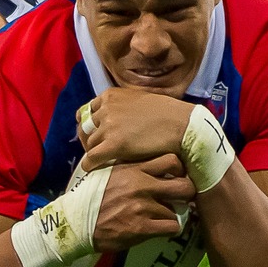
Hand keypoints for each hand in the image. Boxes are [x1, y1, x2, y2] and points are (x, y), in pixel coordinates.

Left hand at [77, 87, 196, 169]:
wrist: (182, 124)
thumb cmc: (168, 113)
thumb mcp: (139, 99)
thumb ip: (122, 106)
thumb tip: (114, 120)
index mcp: (111, 95)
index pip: (87, 112)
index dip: (90, 126)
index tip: (96, 136)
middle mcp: (106, 108)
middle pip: (85, 129)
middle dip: (90, 140)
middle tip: (98, 152)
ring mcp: (108, 126)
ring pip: (89, 145)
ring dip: (95, 153)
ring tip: (103, 162)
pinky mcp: (113, 145)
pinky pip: (91, 158)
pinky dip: (90, 165)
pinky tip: (95, 171)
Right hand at [91, 155, 195, 251]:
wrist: (75, 223)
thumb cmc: (91, 196)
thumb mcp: (108, 171)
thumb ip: (129, 166)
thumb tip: (147, 160)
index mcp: (133, 168)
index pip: (171, 160)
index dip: (179, 169)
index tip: (177, 176)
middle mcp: (140, 185)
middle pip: (183, 185)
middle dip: (187, 193)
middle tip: (183, 198)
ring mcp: (142, 206)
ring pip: (177, 210)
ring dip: (175, 215)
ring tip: (168, 217)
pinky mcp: (141, 227)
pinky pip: (171, 227)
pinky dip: (171, 229)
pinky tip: (164, 229)